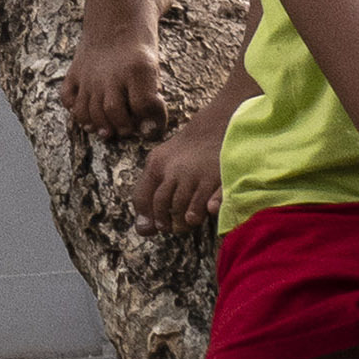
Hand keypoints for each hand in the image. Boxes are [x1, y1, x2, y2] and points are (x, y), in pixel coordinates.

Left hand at [133, 106, 230, 230]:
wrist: (212, 128)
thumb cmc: (183, 153)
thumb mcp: (160, 164)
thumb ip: (148, 193)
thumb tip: (142, 230)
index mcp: (156, 165)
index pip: (144, 198)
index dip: (148, 215)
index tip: (155, 226)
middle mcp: (174, 170)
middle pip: (162, 203)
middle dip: (164, 221)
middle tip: (170, 228)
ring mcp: (195, 174)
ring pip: (183, 205)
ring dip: (184, 220)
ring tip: (187, 222)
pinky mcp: (217, 177)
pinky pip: (209, 199)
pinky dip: (207, 208)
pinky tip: (207, 212)